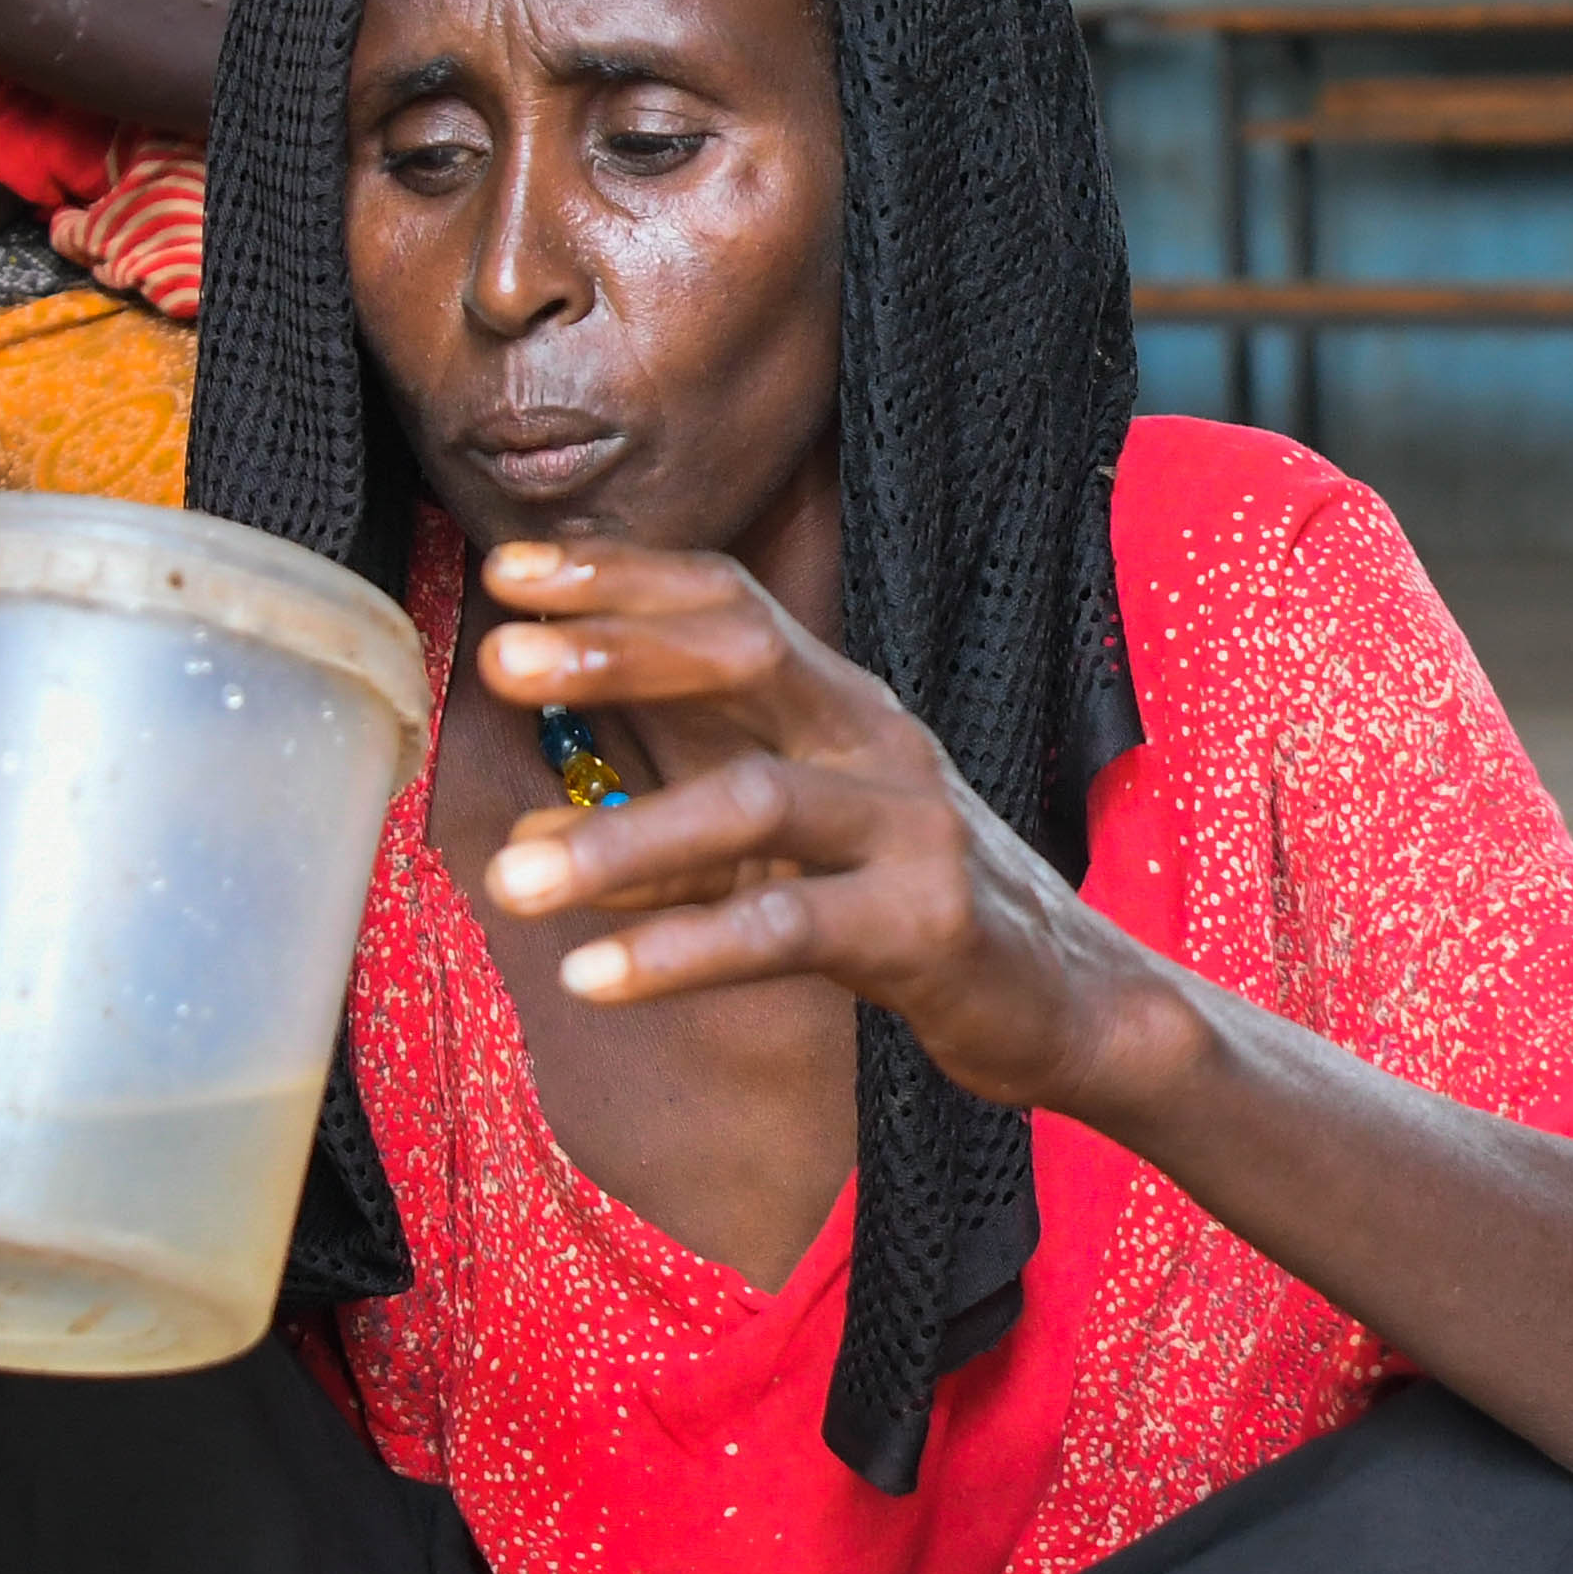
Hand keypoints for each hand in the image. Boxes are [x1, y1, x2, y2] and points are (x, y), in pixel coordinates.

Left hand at [467, 546, 1166, 1120]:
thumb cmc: (916, 910)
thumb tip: (537, 824)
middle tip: (497, 658)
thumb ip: (674, 831)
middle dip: (619, 649)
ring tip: (509, 881)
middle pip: (747, 653)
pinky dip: (681, 952)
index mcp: (842, 705)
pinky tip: (591, 979)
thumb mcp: (792, 851)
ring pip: (755, 802)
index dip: (622, 579)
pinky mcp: (926, 926)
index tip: (509, 569)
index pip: (730, 602)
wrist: (1075, 1004)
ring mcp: (910, 826)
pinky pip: (785, 929)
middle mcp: (878, 740)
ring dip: (622, 841)